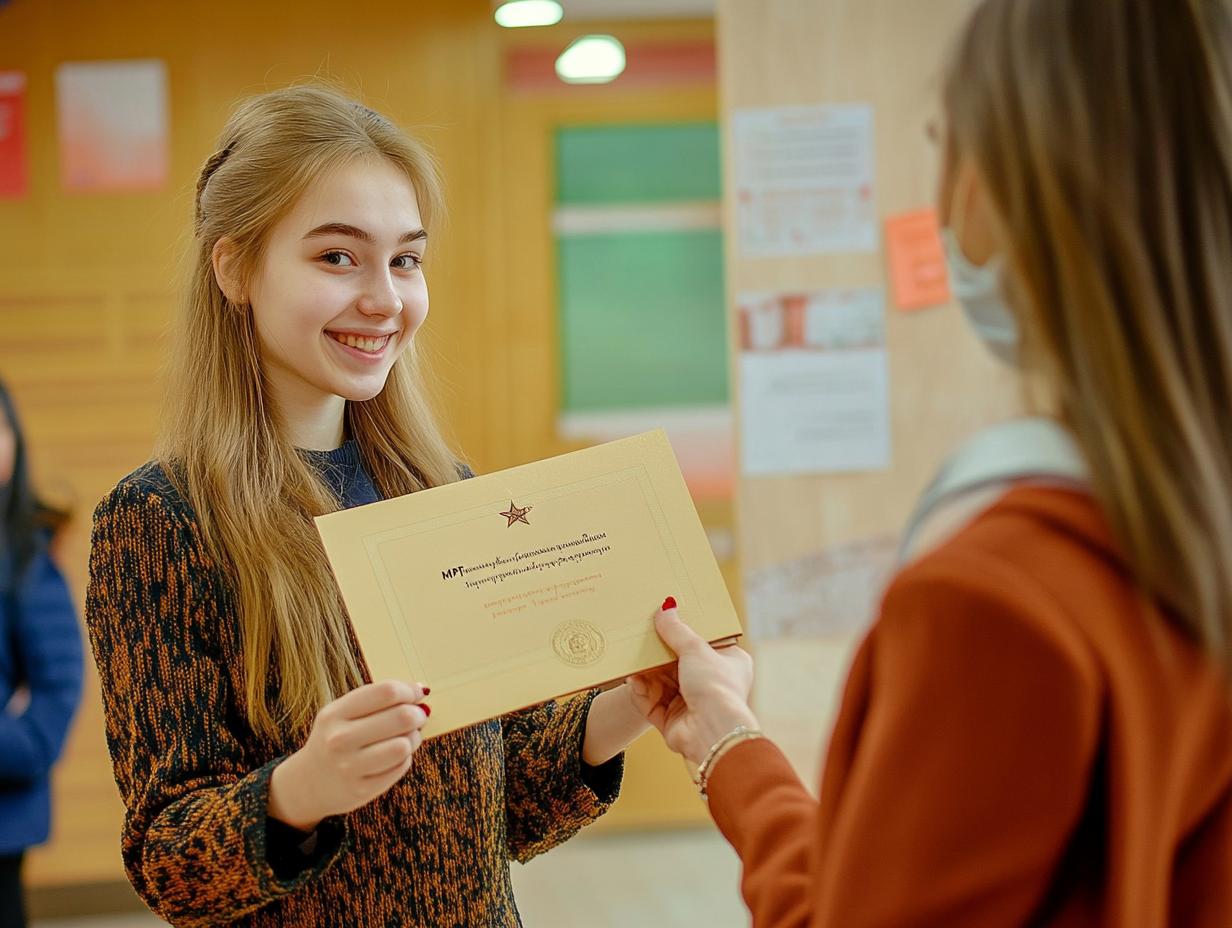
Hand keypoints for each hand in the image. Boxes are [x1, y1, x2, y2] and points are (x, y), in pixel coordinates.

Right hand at [268, 680, 428, 830]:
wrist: (309, 782)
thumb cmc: (337, 737)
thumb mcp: (344, 712)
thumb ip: (378, 698)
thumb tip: (421, 690)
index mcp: (335, 714)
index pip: (386, 692)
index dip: (409, 691)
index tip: (417, 694)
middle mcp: (339, 739)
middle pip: (401, 717)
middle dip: (418, 714)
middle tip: (418, 716)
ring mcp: (349, 767)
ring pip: (404, 745)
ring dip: (414, 738)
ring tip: (407, 737)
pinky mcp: (362, 790)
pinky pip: (401, 767)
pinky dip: (405, 759)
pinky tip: (394, 757)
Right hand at [627, 601, 756, 765]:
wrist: (712, 731)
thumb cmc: (716, 686)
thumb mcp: (695, 648)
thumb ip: (676, 630)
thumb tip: (665, 608)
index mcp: (729, 663)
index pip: (704, 644)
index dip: (685, 634)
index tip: (666, 622)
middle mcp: (712, 684)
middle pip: (678, 664)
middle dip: (658, 655)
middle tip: (642, 640)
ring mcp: (693, 704)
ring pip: (662, 684)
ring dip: (647, 673)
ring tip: (633, 660)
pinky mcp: (674, 722)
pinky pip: (652, 703)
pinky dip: (642, 692)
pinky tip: (633, 680)